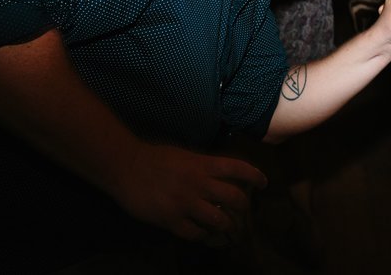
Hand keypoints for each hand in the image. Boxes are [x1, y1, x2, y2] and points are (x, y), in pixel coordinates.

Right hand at [112, 142, 267, 244]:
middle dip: (245, 207)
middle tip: (245, 211)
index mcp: (203, 164)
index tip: (264, 183)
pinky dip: (204, 235)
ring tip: (229, 229)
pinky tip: (205, 234)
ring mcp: (186, 203)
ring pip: (219, 220)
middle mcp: (199, 184)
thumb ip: (203, 166)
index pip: (238, 169)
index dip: (255, 176)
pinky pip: (196, 233)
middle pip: (235, 198)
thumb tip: (221, 176)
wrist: (126, 167)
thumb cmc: (155, 157)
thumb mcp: (185, 155)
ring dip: (228, 226)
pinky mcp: (172, 220)